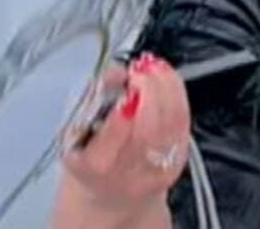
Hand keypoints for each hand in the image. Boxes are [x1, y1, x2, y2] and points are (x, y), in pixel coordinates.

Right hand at [59, 53, 191, 219]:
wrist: (113, 191)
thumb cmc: (92, 156)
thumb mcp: (75, 128)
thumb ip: (91, 98)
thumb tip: (115, 72)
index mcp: (94, 167)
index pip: (108, 145)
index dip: (119, 118)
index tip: (123, 91)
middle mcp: (128, 173)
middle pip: (148, 132)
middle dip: (148, 93)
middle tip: (140, 71)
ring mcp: (157, 168)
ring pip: (171, 123)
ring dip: (165, 87)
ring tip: (153, 68)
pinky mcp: (179, 159)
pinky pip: (184, 120)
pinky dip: (176, 93)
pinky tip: (166, 78)